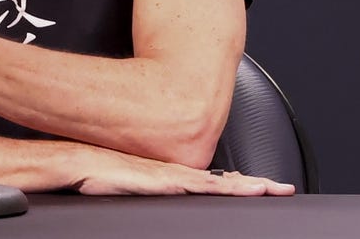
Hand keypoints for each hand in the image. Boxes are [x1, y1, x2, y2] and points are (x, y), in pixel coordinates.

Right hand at [73, 145, 295, 196]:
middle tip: (281, 188)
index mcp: (170, 176)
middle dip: (254, 184)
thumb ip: (146, 191)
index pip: (212, 182)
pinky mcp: (165, 181)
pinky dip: (225, 188)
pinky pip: (202, 186)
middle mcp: (176, 173)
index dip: (238, 185)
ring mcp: (172, 176)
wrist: (78, 162)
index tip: (260, 188)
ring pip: (220, 183)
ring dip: (247, 186)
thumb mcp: (127, 187)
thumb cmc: (95, 175)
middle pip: (224, 181)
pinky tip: (242, 190)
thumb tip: (152, 196)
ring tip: (272, 189)